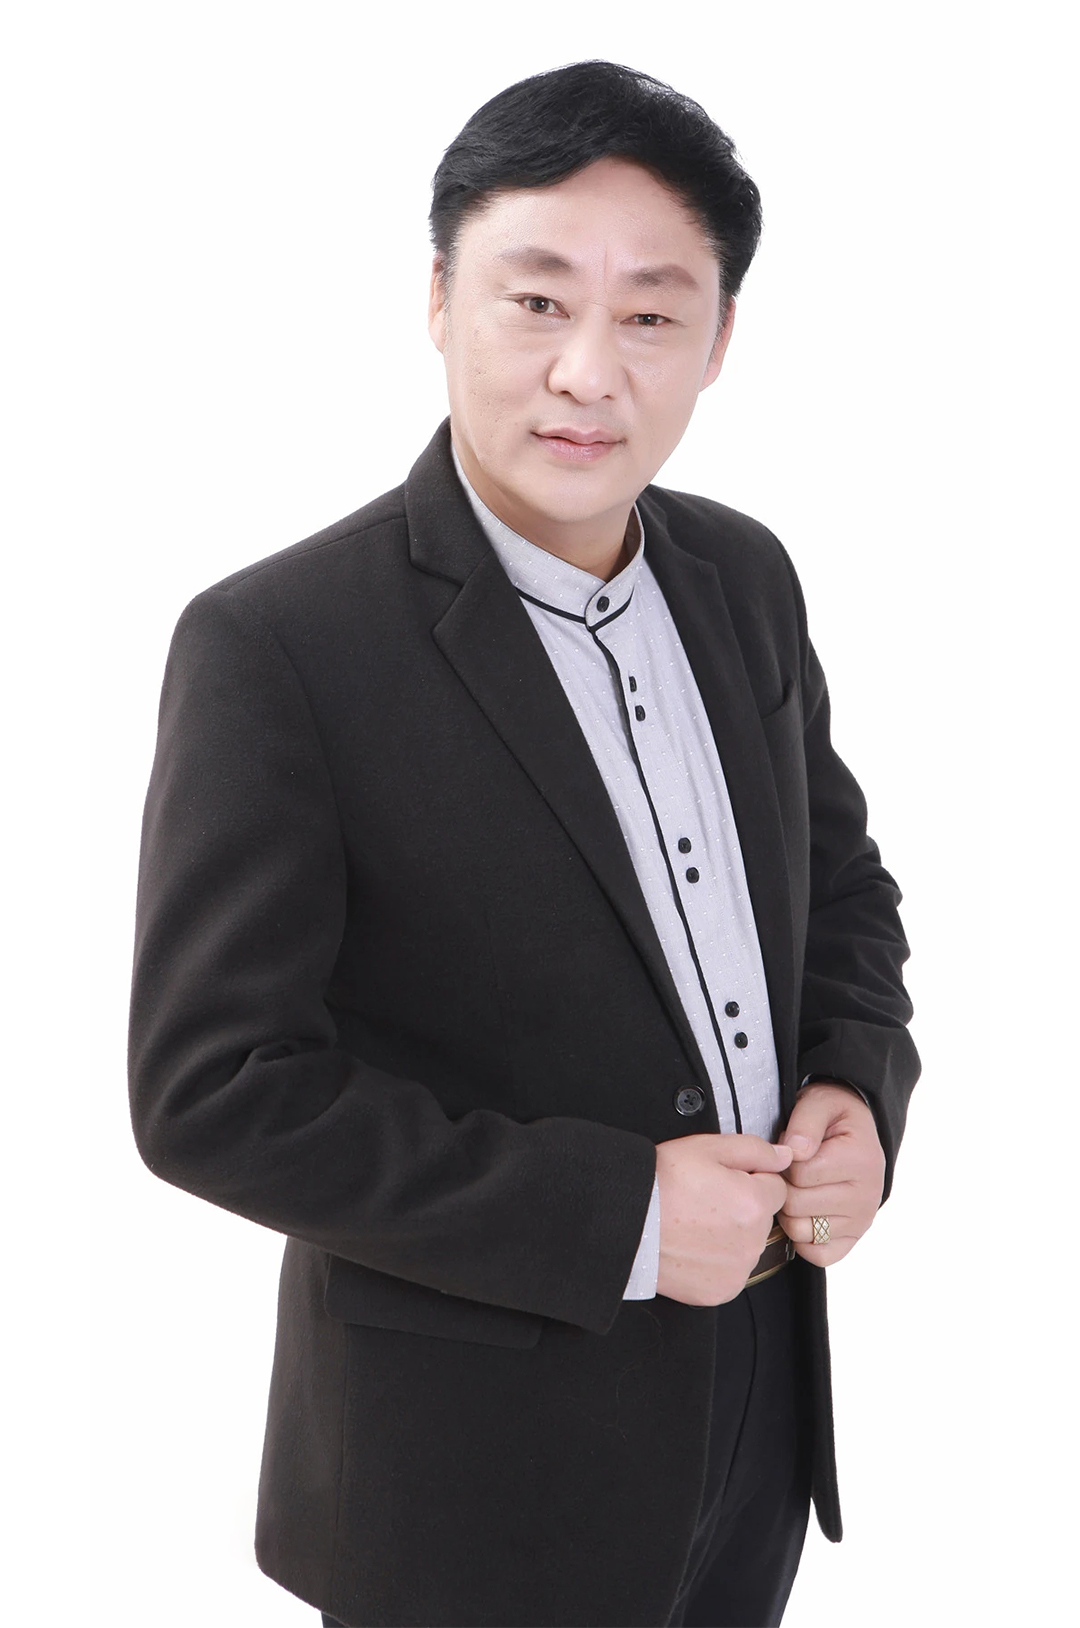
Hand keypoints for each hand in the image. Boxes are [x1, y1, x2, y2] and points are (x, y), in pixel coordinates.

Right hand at [654, 1133, 793, 1306]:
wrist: (624, 1222)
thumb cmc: (660, 1184)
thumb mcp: (707, 1148)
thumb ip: (755, 1149)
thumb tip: (785, 1156)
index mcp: (755, 1204)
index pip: (775, 1188)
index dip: (749, 1179)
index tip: (722, 1181)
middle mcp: (752, 1243)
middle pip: (760, 1219)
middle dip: (741, 1208)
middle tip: (703, 1200)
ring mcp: (736, 1271)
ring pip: (745, 1246)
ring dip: (729, 1236)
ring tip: (692, 1224)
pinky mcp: (720, 1292)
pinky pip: (729, 1273)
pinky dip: (715, 1263)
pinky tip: (691, 1246)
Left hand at [776, 1082, 885, 1264]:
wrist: (854, 1133)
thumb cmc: (832, 1118)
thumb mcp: (820, 1102)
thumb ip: (806, 1121)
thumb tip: (795, 1151)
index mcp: (861, 1160)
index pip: (799, 1174)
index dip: (783, 1161)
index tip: (789, 1151)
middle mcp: (867, 1195)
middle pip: (796, 1204)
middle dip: (782, 1185)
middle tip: (788, 1171)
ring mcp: (861, 1221)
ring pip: (800, 1231)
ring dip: (787, 1211)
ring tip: (794, 1189)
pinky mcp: (852, 1240)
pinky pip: (817, 1255)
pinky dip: (802, 1238)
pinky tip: (802, 1213)